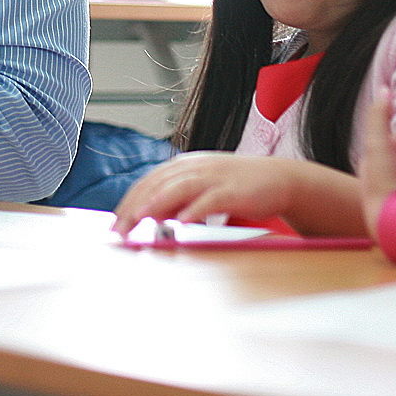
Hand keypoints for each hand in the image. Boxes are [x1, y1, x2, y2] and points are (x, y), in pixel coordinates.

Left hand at [112, 151, 364, 237]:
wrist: (280, 179)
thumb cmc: (238, 187)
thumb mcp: (202, 188)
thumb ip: (177, 199)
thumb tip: (149, 215)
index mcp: (185, 166)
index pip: (149, 181)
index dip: (130, 201)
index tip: (115, 223)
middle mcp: (195, 167)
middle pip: (157, 184)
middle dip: (135, 206)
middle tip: (119, 229)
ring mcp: (214, 177)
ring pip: (178, 188)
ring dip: (156, 204)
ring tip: (139, 219)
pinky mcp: (232, 190)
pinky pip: (209, 200)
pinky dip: (193, 210)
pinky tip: (181, 222)